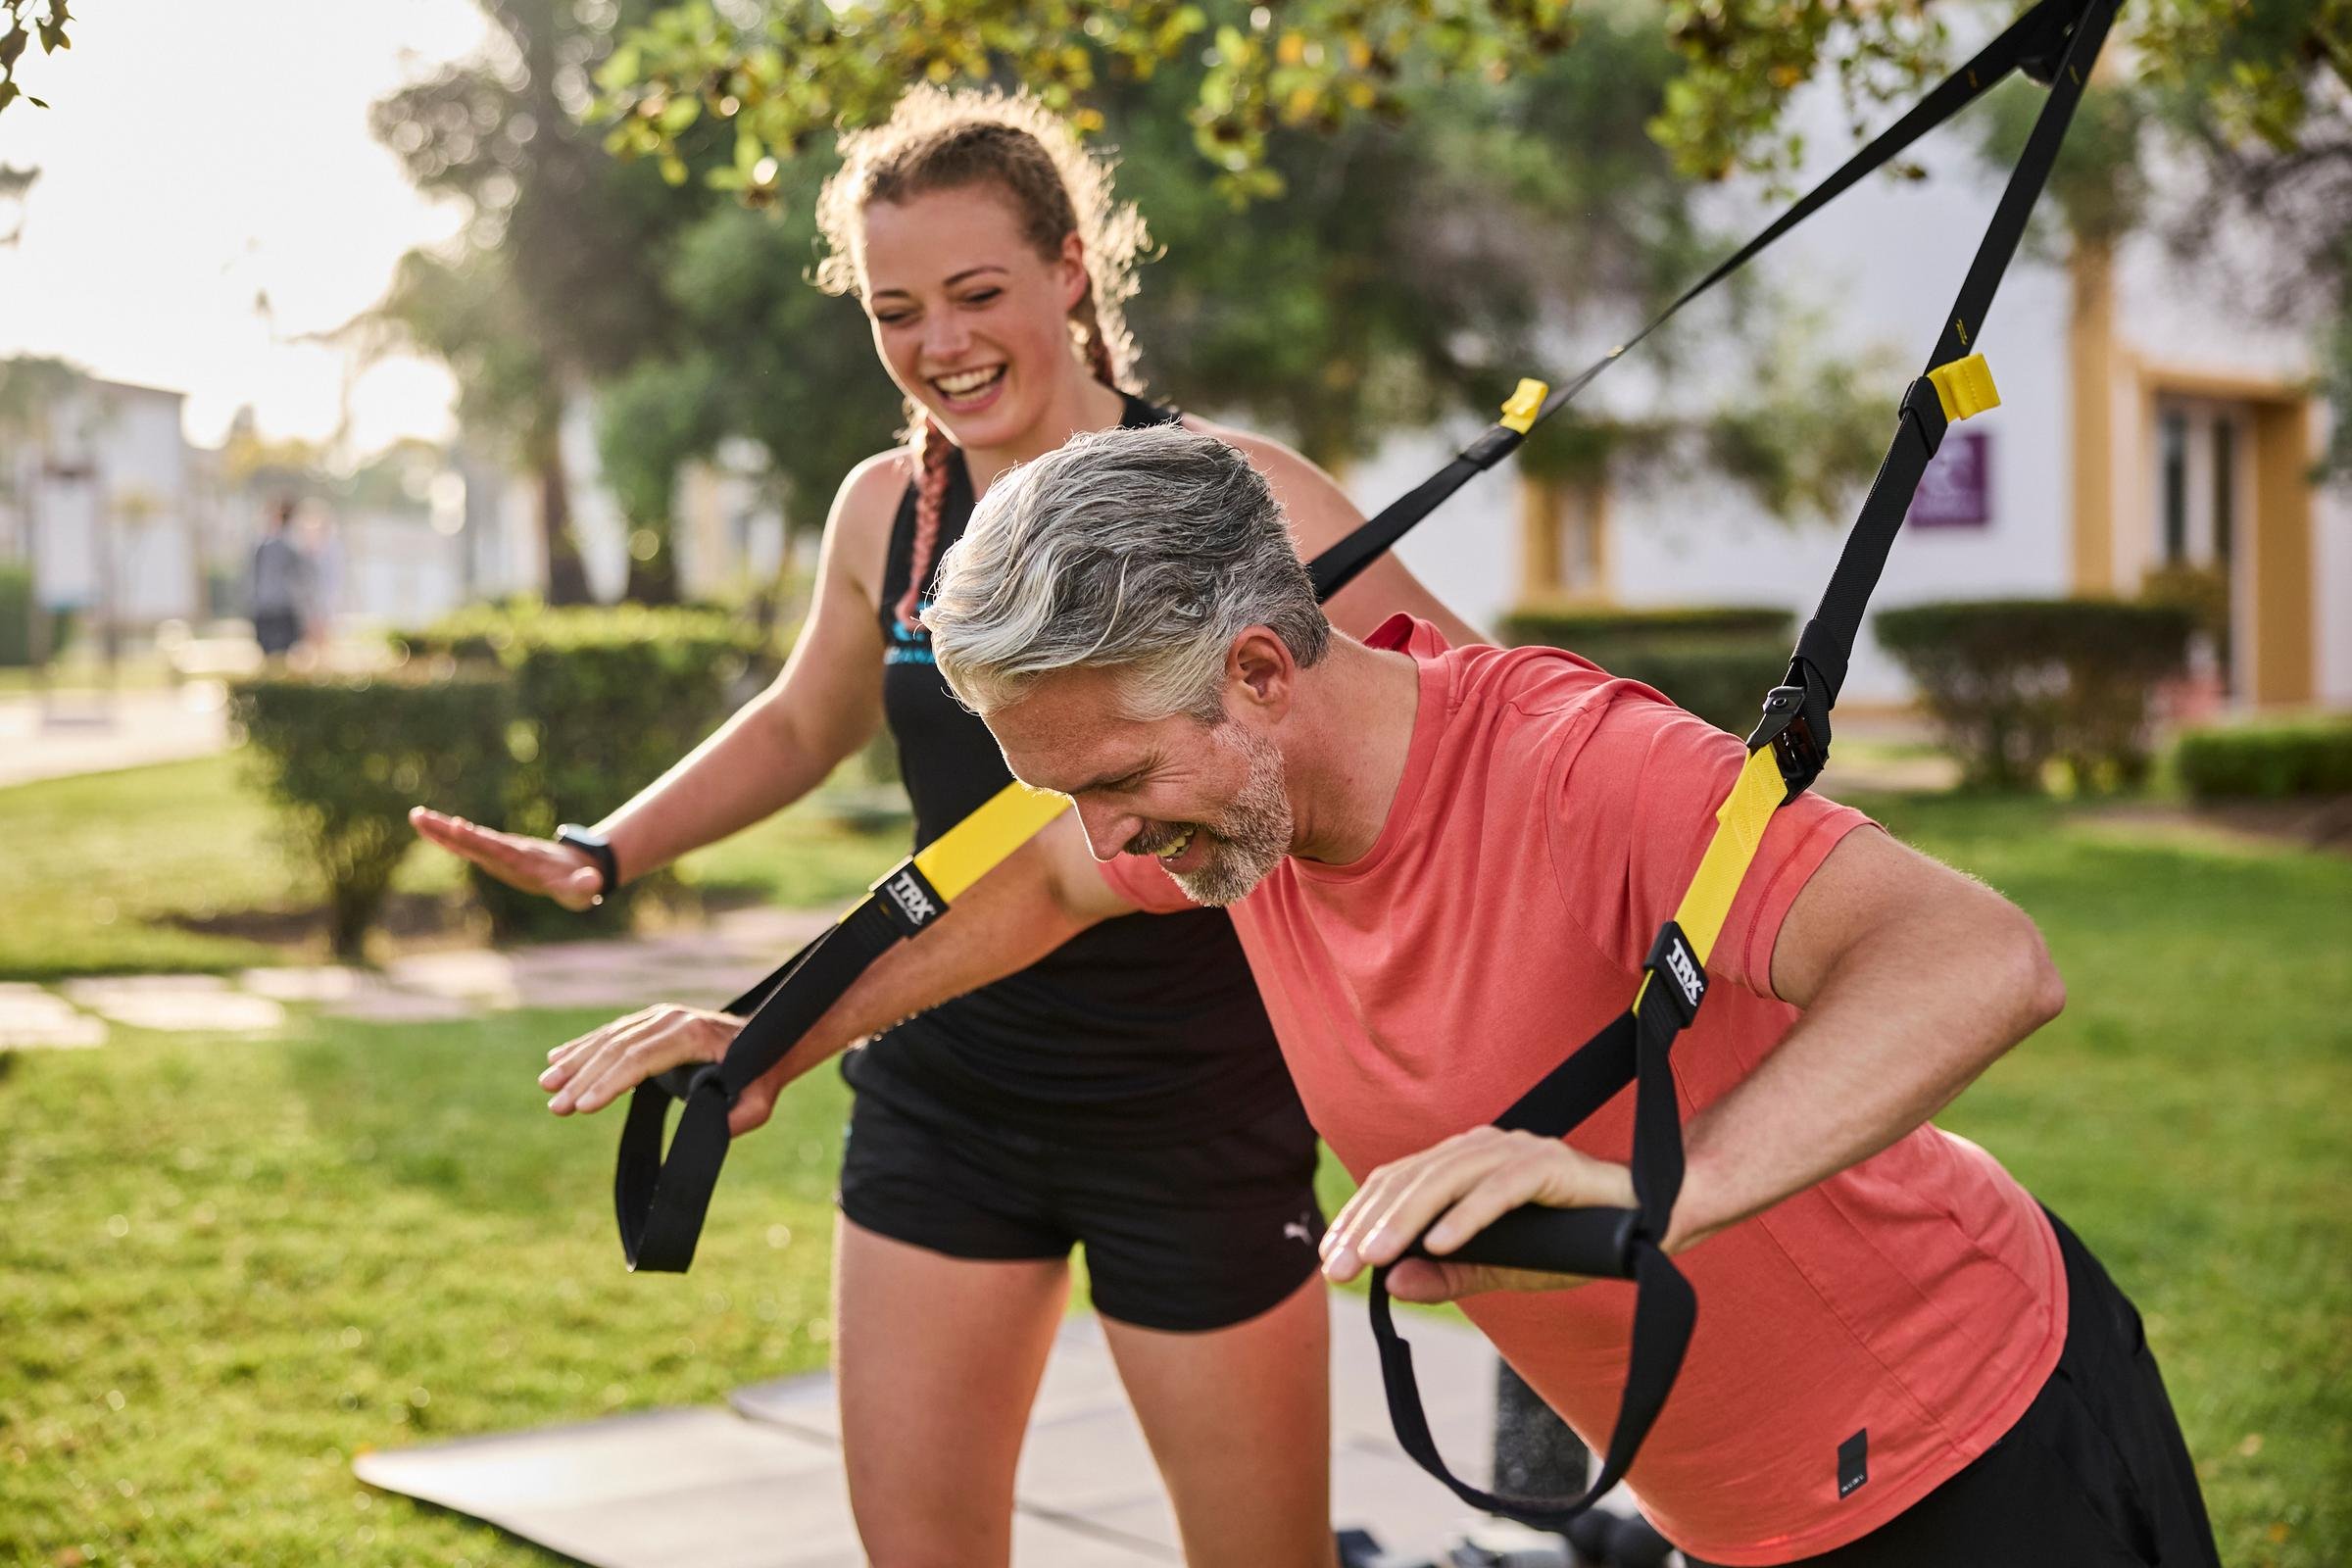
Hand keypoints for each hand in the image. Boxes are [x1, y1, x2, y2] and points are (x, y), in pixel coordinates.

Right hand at [410, 807, 606, 910]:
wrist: (583, 865)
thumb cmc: (579, 883)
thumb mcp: (585, 890)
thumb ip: (586, 886)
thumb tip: (594, 882)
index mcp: (525, 860)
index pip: (499, 849)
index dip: (480, 841)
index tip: (459, 826)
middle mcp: (510, 851)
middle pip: (476, 839)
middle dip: (449, 829)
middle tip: (422, 816)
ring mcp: (502, 851)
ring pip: (468, 839)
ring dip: (442, 829)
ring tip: (416, 816)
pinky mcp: (496, 853)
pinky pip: (468, 844)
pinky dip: (449, 836)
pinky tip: (428, 829)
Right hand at [538, 1003, 773, 1136]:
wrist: (771, 1039)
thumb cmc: (762, 1075)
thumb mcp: (759, 1102)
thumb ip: (738, 1119)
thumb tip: (709, 1131)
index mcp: (692, 1035)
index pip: (640, 1059)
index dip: (609, 1083)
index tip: (583, 1107)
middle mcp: (672, 1019)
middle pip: (618, 1048)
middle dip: (583, 1078)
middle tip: (555, 1107)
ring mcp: (660, 1016)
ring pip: (609, 1038)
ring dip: (575, 1062)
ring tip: (547, 1086)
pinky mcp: (652, 1020)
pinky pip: (613, 1033)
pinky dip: (583, 1046)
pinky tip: (557, 1058)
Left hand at [1319, 1127, 1637, 1303]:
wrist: (1652, 1224)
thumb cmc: (1576, 1241)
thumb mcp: (1503, 1269)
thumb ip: (1451, 1275)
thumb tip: (1392, 1284)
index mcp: (1466, 1163)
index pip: (1396, 1181)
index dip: (1358, 1216)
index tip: (1330, 1260)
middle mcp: (1485, 1147)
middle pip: (1412, 1177)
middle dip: (1369, 1224)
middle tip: (1339, 1269)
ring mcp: (1519, 1151)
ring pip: (1448, 1177)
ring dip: (1407, 1218)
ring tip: (1377, 1258)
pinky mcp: (1553, 1166)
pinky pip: (1501, 1188)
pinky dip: (1468, 1216)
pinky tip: (1440, 1245)